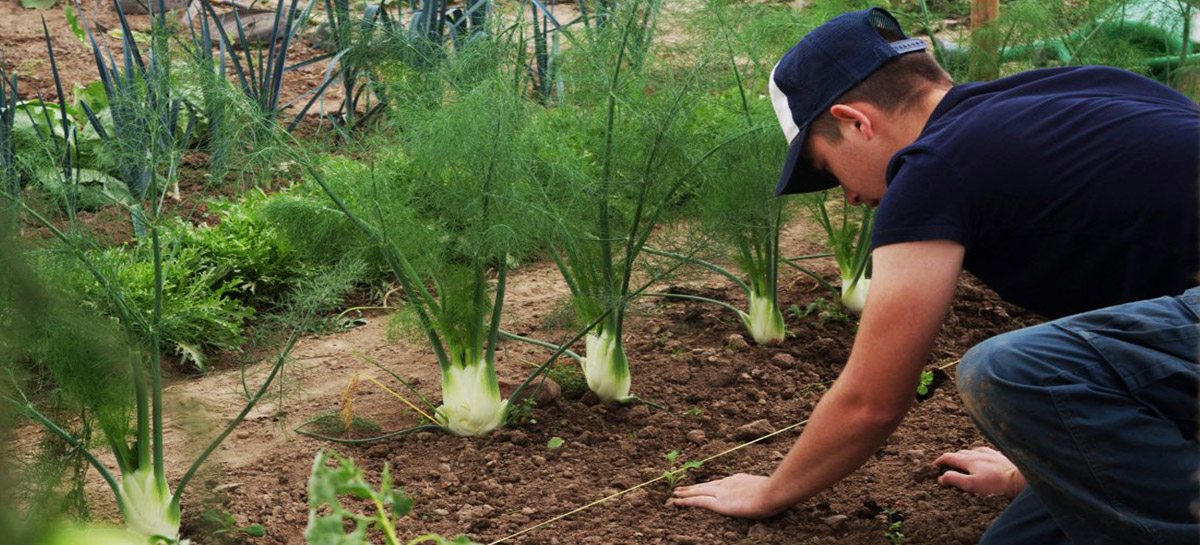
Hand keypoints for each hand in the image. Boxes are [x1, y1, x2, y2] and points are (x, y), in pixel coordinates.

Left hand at [671, 473, 786, 518]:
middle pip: (706, 485)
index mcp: (739, 479)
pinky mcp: (718, 503)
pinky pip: (697, 501)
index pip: (721, 483)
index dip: (710, 485)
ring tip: (675, 494)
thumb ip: (765, 491)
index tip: (704, 486)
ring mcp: (722, 492)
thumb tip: (773, 495)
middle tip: (681, 487)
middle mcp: (727, 483)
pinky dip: (686, 501)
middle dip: (693, 487)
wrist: (772, 492)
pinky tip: (676, 502)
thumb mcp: (770, 489)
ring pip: (698, 492)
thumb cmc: (776, 493)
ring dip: (686, 493)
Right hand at [933, 446, 1026, 498]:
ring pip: (972, 451)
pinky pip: (986, 452)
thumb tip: (941, 477)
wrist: (1018, 480)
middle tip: (948, 467)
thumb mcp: (972, 485)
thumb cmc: (995, 485)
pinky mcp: (999, 456)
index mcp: (969, 460)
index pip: (949, 457)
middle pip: (959, 453)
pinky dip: (979, 455)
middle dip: (951, 459)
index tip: (934, 466)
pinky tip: (983, 459)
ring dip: (965, 456)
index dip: (939, 461)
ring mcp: (989, 453)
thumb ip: (955, 479)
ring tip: (964, 463)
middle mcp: (977, 453)